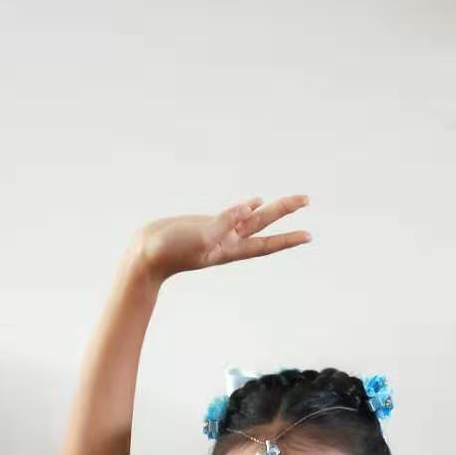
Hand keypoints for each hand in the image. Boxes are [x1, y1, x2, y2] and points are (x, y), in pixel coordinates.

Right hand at [132, 196, 311, 281]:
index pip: (265, 243)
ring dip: (271, 210)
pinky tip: (255, 202)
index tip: (309, 235)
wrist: (146, 255)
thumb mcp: (200, 235)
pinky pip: (233, 214)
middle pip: (264, 224)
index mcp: (229, 249)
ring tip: (291, 201)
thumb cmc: (170, 250)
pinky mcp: (207, 225)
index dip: (288, 239)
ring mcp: (218, 234)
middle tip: (307, 199)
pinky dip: (246, 207)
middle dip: (285, 212)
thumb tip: (251, 206)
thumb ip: (225, 221)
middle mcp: (228, 242)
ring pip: (251, 218)